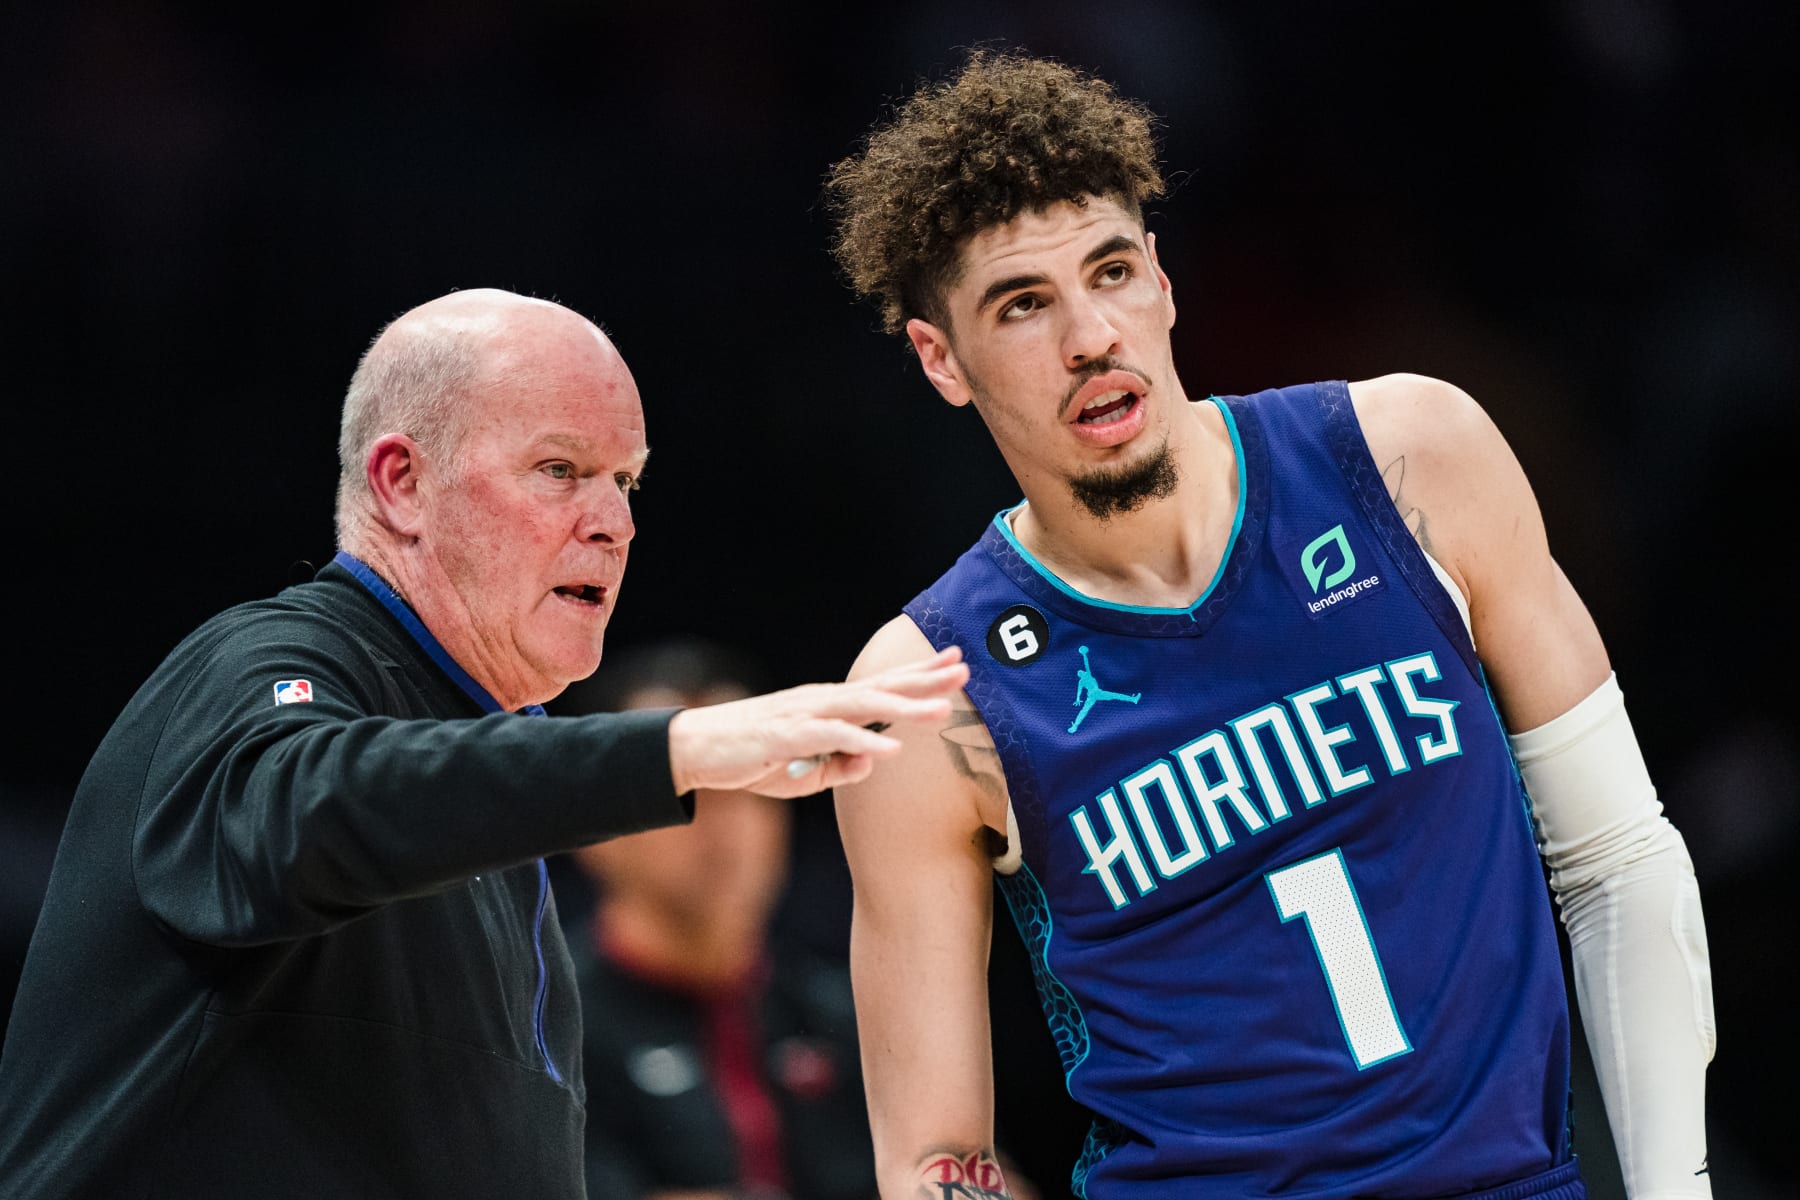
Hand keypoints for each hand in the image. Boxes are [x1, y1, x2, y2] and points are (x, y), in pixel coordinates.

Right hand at [666, 647, 966, 797]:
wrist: (697, 749)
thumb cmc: (755, 757)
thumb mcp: (809, 772)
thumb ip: (843, 766)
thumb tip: (874, 762)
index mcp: (831, 705)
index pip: (884, 685)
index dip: (920, 673)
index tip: (956, 661)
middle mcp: (824, 700)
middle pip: (883, 687)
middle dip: (925, 679)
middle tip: (964, 669)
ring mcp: (806, 713)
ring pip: (864, 707)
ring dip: (904, 708)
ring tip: (941, 711)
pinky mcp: (787, 734)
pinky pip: (831, 737)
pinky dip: (861, 743)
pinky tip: (890, 751)